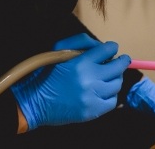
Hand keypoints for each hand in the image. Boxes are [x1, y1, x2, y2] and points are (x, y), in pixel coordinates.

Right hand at [10, 33, 129, 130]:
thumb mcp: (58, 49)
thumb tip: (102, 46)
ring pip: (117, 84)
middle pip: (118, 67)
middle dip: (121, 62)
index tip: (112, 50)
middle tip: (120, 62)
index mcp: (81, 62)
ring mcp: (92, 96)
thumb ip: (81, 42)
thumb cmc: (45, 74)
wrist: (33, 101)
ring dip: (115, 79)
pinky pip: (112, 102)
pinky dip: (110, 95)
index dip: (112, 48)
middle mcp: (89, 79)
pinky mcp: (92, 111)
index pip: (109, 49)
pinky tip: (103, 92)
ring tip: (108, 78)